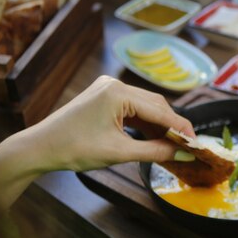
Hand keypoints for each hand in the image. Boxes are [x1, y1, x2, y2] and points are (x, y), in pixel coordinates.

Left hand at [0, 75, 194, 209]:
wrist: (40, 148)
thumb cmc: (74, 149)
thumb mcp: (119, 153)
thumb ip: (155, 152)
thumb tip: (182, 153)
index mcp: (117, 93)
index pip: (160, 110)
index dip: (180, 127)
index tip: (196, 141)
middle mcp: (114, 85)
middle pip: (155, 104)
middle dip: (172, 125)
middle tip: (187, 145)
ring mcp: (108, 89)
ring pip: (145, 106)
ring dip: (159, 125)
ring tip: (174, 144)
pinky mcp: (104, 97)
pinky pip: (133, 108)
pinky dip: (145, 123)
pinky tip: (155, 137)